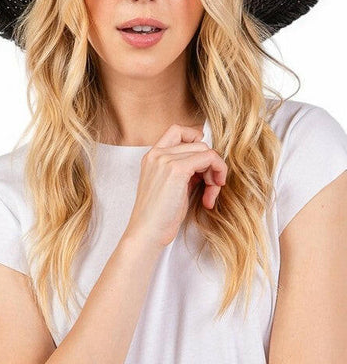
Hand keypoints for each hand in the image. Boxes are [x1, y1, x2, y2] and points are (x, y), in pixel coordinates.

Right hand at [124, 123, 227, 248]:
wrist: (146, 233)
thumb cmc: (158, 216)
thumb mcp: (170, 186)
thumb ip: (184, 170)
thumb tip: (207, 164)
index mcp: (152, 156)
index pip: (178, 130)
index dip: (196, 139)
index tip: (204, 161)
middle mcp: (158, 153)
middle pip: (198, 143)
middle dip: (210, 165)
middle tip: (211, 187)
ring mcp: (166, 159)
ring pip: (206, 150)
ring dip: (215, 172)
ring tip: (210, 194)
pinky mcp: (177, 169)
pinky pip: (209, 158)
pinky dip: (217, 174)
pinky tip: (210, 196)